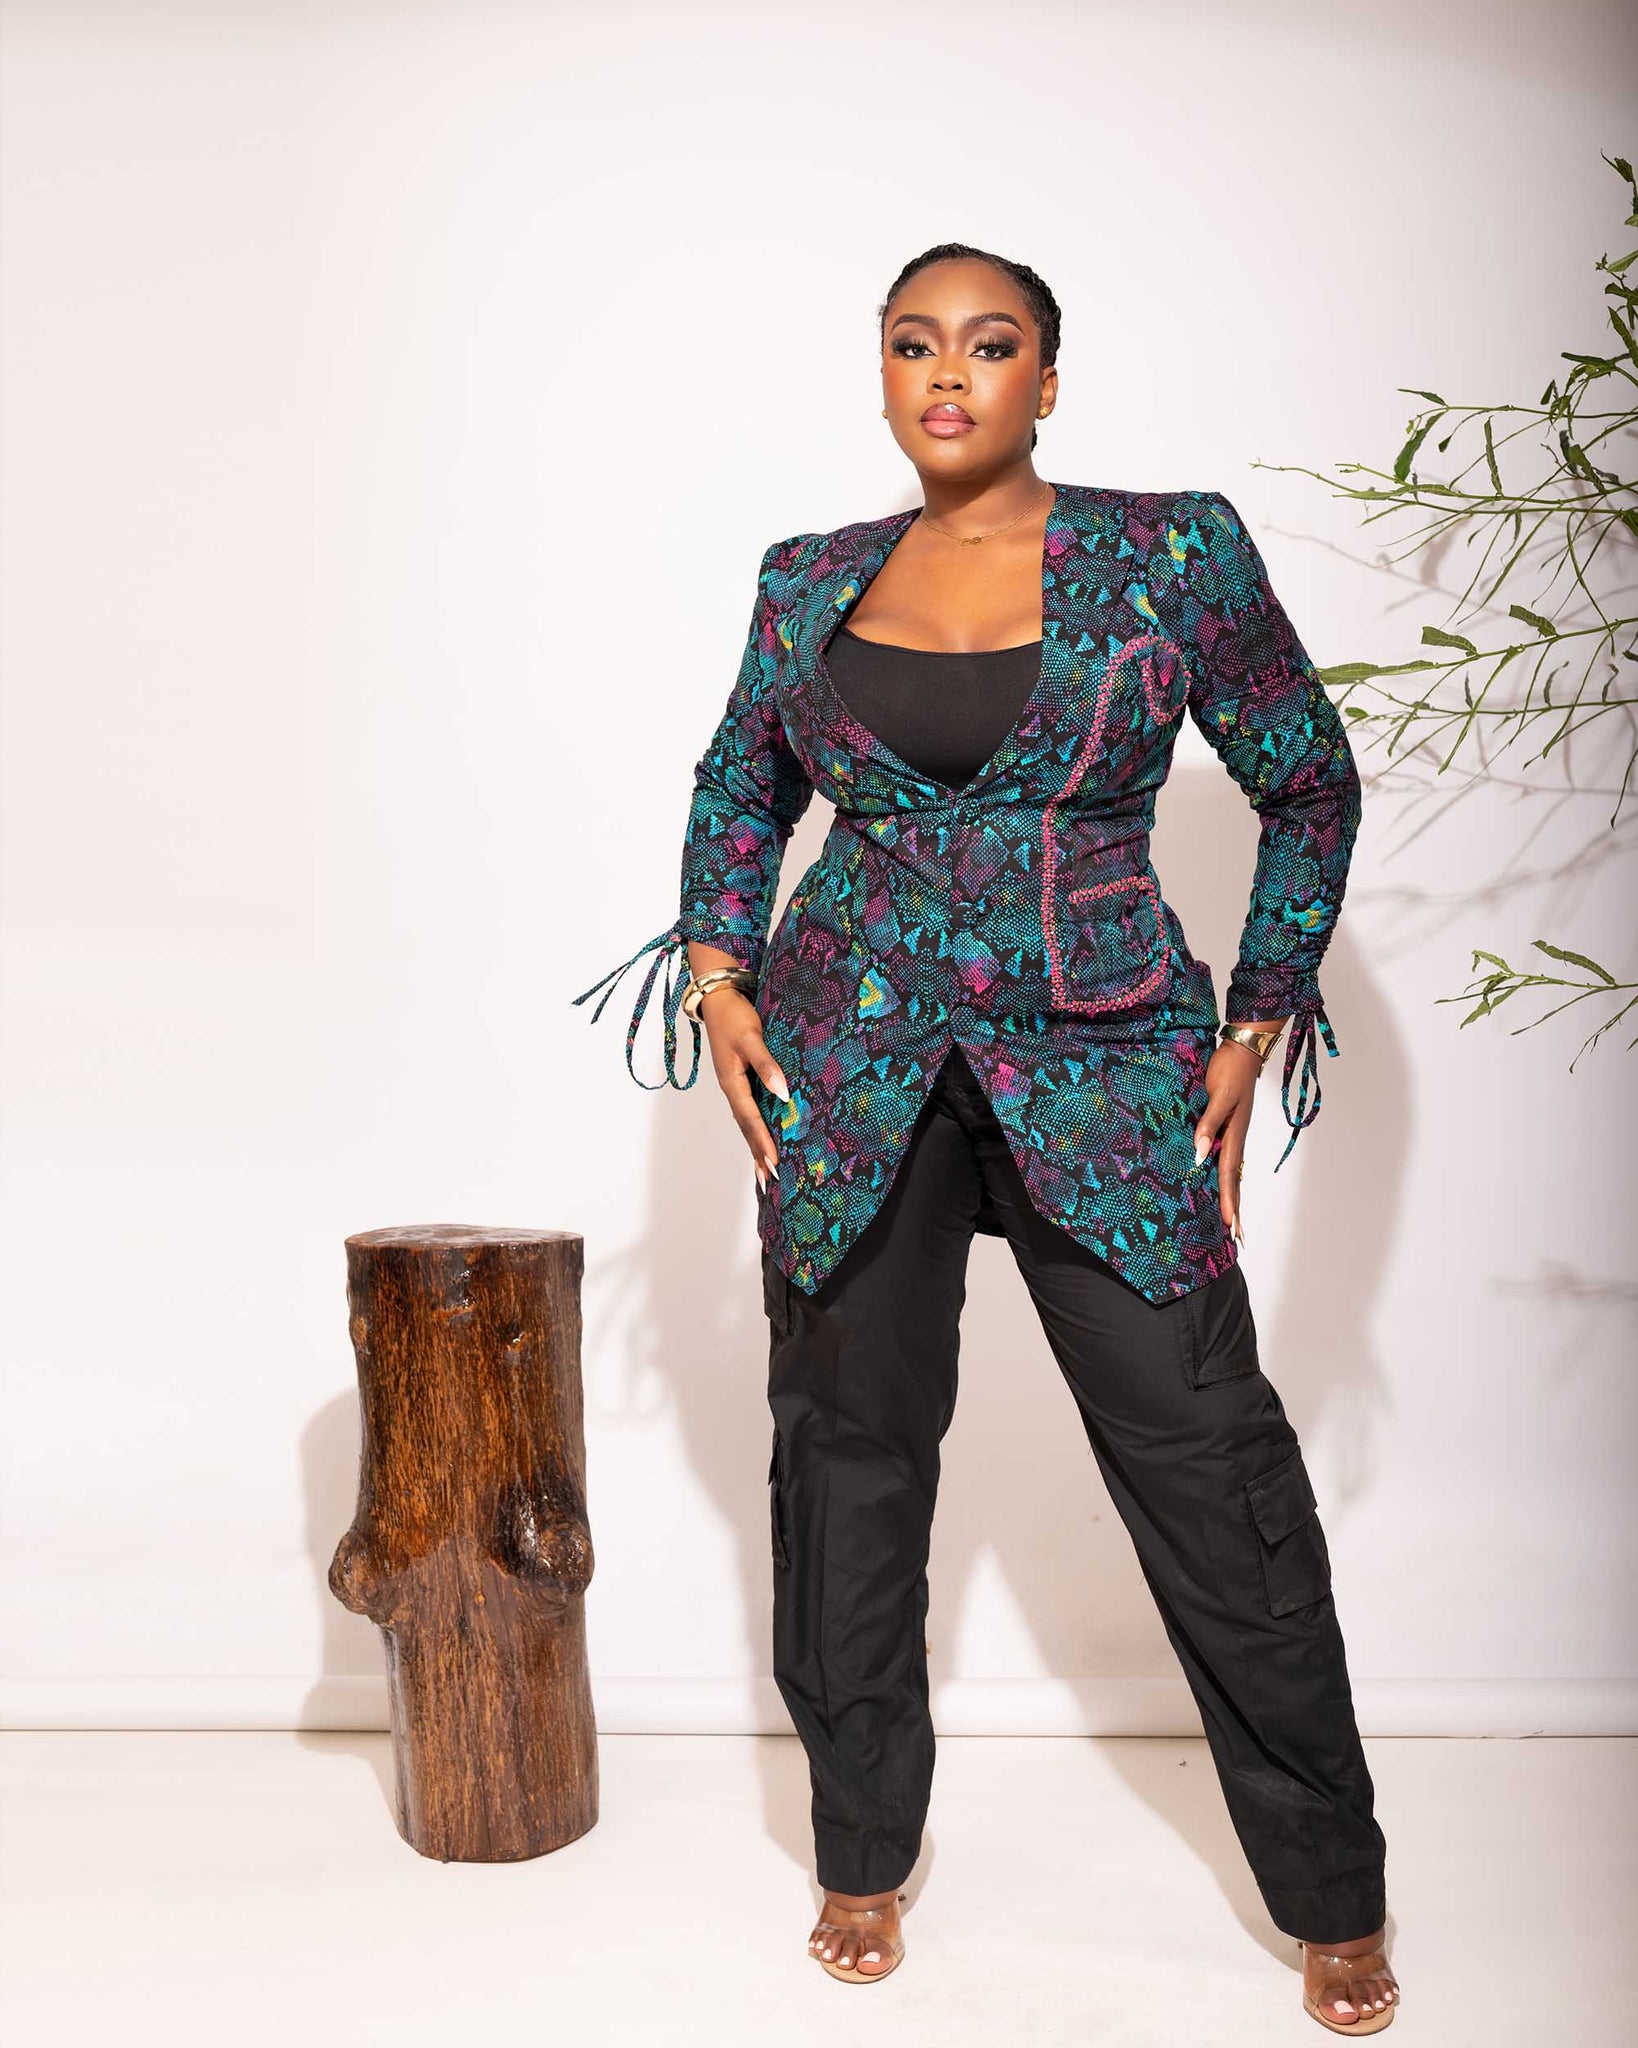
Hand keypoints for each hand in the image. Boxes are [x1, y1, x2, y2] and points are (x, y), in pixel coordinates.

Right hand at [699, 985, 788, 1192]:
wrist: (719, 999)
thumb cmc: (734, 1016)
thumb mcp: (751, 1037)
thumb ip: (766, 1064)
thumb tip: (783, 1093)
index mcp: (732, 1082)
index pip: (750, 1119)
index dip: (762, 1141)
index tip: (774, 1163)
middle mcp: (732, 1089)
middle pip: (746, 1128)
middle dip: (758, 1154)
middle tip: (770, 1180)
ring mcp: (735, 1086)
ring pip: (746, 1123)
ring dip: (755, 1147)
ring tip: (764, 1172)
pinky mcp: (740, 1080)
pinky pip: (749, 1112)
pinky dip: (755, 1131)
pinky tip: (762, 1140)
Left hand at [1193, 1040, 1261, 1244]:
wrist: (1241, 1050)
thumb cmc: (1229, 1071)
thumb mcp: (1219, 1097)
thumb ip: (1209, 1125)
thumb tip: (1199, 1156)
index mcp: (1234, 1135)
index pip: (1229, 1175)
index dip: (1229, 1200)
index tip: (1230, 1226)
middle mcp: (1235, 1139)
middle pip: (1234, 1180)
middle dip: (1236, 1209)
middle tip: (1237, 1238)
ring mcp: (1233, 1134)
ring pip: (1231, 1172)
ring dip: (1233, 1197)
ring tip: (1234, 1221)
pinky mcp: (1227, 1126)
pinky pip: (1226, 1159)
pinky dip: (1226, 1177)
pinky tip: (1221, 1185)